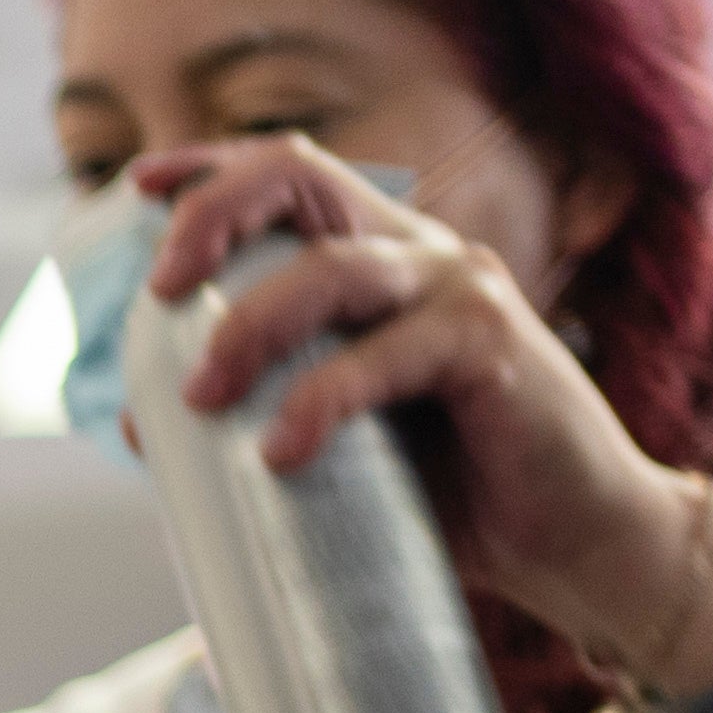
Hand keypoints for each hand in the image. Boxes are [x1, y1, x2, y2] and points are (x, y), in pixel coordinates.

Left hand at [138, 138, 712, 692]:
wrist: (574, 544)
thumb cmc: (453, 492)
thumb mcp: (338, 439)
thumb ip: (259, 411)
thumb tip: (141, 422)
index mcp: (378, 258)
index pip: (289, 176)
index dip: (211, 168)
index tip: (139, 185)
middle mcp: (417, 252)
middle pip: (301, 173)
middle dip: (214, 215)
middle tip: (161, 292)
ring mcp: (459, 288)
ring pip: (331, 266)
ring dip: (250, 326)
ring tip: (202, 400)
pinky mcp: (491, 342)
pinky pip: (387, 354)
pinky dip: (322, 399)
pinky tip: (283, 453)